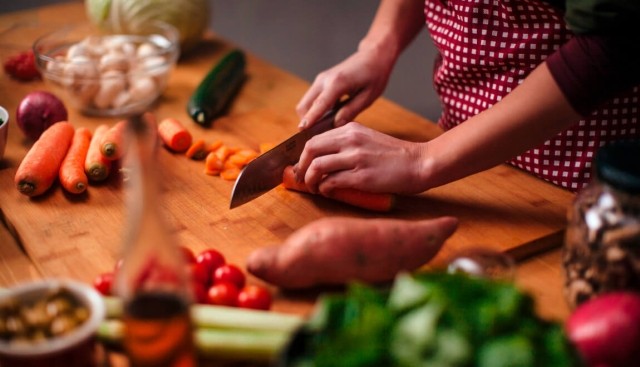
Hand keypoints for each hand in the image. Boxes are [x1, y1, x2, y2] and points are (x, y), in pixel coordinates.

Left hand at [295, 122, 428, 194]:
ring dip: (311, 180)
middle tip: (303, 179)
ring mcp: (356, 157)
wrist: (419, 163)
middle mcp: (350, 140)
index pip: (314, 139)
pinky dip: (325, 189)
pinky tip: (329, 192)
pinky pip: (331, 182)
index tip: (302, 166)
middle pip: (310, 150)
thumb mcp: (368, 139)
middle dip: (302, 167)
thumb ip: (348, 143)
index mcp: (351, 129)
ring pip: (317, 166)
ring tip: (315, 188)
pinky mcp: (362, 176)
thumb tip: (324, 158)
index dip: (303, 155)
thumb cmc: (395, 156)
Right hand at [296, 46, 394, 128]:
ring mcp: (320, 80)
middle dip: (307, 122)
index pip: (319, 104)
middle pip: (304, 105)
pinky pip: (312, 99)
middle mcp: (324, 80)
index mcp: (337, 83)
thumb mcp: (368, 97)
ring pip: (306, 103)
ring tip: (324, 129)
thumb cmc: (374, 75)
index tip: (302, 131)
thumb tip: (335, 126)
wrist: (373, 56)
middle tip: (317, 137)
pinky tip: (327, 119)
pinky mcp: (321, 81)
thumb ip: (350, 111)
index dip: (310, 119)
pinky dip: (314, 110)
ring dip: (310, 117)